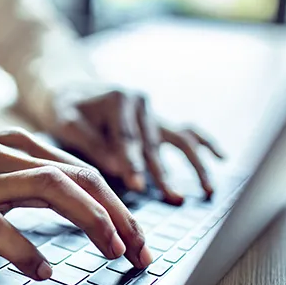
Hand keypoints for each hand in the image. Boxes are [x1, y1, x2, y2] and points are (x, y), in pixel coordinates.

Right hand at [0, 129, 152, 279]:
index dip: (118, 205)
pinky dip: (26, 250)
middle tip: (139, 251)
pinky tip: (43, 270)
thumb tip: (79, 202)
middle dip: (119, 215)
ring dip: (91, 221)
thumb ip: (31, 177)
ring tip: (112, 252)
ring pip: (50, 188)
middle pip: (78, 177)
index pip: (83, 171)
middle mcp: (5, 156)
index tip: (137, 237)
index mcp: (18, 145)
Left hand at [46, 85, 223, 203]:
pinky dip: (205, 143)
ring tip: (207, 190)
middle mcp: (142, 104)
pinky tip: (221, 158)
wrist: (69, 87)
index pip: (127, 138)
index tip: (136, 185)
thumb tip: (116, 167)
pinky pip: (186, 132)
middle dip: (163, 173)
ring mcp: (153, 113)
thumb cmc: (65, 106)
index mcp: (119, 100)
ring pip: (179, 139)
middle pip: (154, 144)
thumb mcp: (65, 120)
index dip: (132, 163)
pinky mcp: (158, 122)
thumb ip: (89, 142)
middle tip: (171, 197)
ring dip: (194, 165)